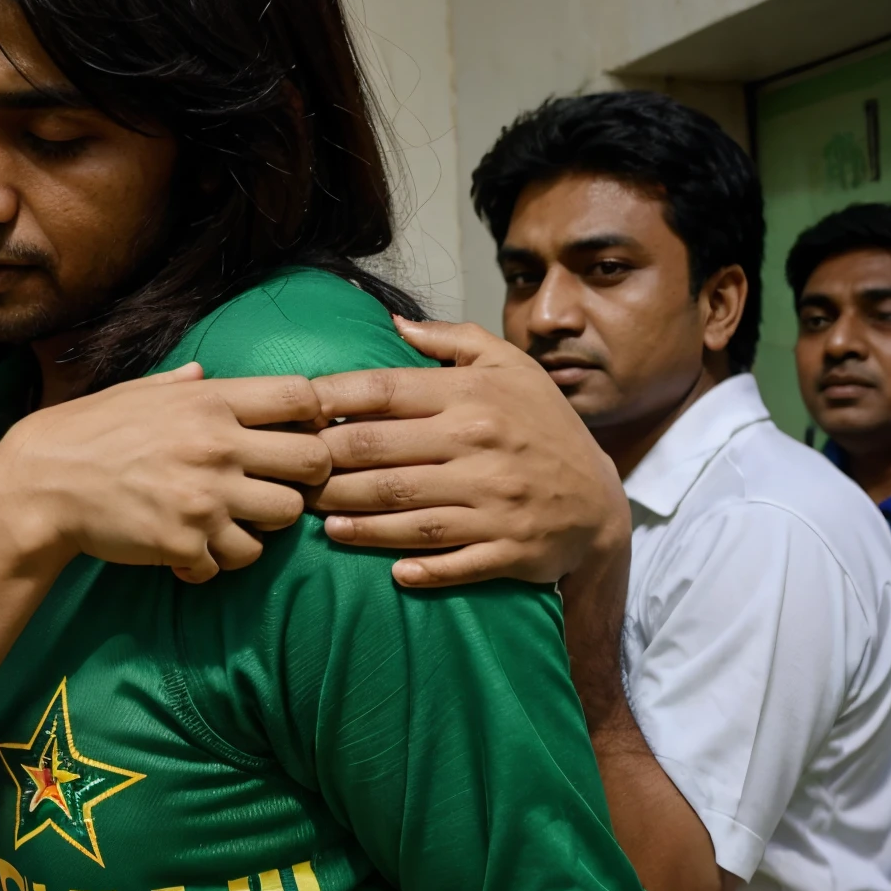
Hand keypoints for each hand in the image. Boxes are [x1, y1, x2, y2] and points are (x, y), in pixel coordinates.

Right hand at [0, 365, 330, 583]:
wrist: (39, 487)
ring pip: (284, 519)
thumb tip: (202, 374)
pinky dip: (215, 561)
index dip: (315, 415)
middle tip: (278, 485)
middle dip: (306, 477)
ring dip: (263, 524)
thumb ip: (178, 385)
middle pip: (314, 463)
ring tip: (231, 524)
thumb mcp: (132, 393)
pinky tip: (190, 551)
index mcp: (207, 402)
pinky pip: (232, 561)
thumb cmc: (83, 433)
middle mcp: (216, 447)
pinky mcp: (186, 543)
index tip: (302, 431)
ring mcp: (204, 499)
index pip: (301, 397)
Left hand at [310, 318, 627, 589]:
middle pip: (378, 455)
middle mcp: (479, 445)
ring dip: (350, 515)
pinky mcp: (508, 548)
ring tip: (313, 515)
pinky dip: (419, 567)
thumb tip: (394, 320)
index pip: (383, 391)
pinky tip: (388, 570)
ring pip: (402, 510)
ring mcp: (494, 500)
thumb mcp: (511, 367)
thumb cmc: (541, 425)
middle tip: (290, 471)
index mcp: (473, 396)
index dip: (328, 401)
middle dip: (324, 464)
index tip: (294, 412)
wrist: (600, 502)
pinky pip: (452, 560)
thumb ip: (453, 340)